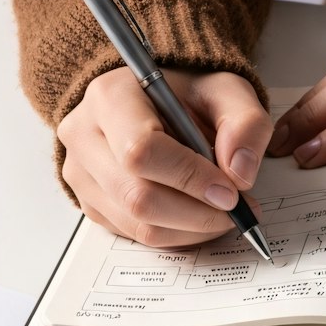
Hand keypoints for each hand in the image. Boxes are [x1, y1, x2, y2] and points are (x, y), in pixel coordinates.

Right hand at [58, 66, 271, 247]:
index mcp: (111, 97)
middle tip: (235, 211)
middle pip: (137, 196)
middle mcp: (85, 135)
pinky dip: (176, 234)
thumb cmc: (188, 96)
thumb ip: (245, 124)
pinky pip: (135, 234)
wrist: (156, 101)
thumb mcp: (226, 92)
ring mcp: (81, 173)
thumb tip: (240, 174)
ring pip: (137, 223)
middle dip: (196, 213)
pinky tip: (197, 215)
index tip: (230, 192)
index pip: (141, 151)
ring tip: (222, 214)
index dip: (190, 179)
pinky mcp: (90, 202)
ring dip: (191, 229)